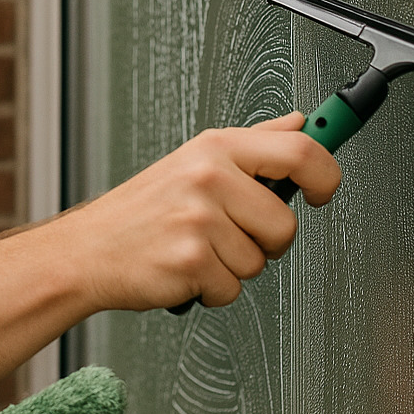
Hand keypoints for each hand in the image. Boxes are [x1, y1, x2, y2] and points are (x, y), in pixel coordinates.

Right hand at [59, 113, 340, 311]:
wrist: (88, 251)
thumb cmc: (142, 211)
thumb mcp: (195, 160)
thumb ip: (256, 141)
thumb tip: (302, 123)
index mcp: (216, 148)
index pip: (301, 151)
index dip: (325, 175)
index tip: (321, 191)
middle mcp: (210, 176)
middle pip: (285, 223)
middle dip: (266, 242)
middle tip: (231, 235)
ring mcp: (200, 217)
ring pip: (260, 261)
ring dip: (233, 268)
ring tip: (197, 250)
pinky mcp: (192, 259)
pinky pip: (233, 289)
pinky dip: (212, 290)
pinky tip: (185, 270)